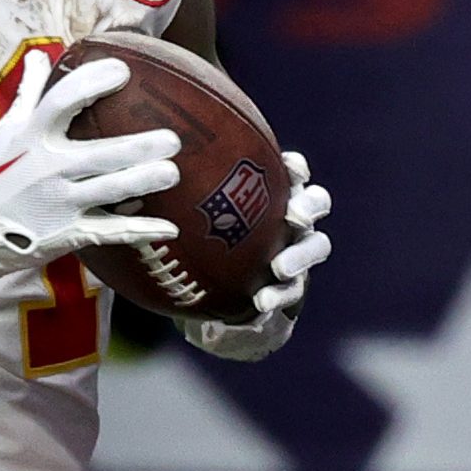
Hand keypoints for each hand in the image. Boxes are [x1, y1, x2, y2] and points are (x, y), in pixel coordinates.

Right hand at [0, 48, 180, 277]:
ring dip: (142, 182)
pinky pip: (110, 231)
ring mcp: (60, 203)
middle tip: (172, 139)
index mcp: (33, 137)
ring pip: (109, 191)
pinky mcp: (70, 234)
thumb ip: (29, 93)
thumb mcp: (6, 131)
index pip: (61, 102)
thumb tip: (39, 54)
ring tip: (172, 172)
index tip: (122, 71)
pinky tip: (169, 227)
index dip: (91, 84)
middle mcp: (48, 168)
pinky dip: (140, 231)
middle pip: (98, 154)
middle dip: (135, 148)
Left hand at [181, 153, 332, 361]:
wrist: (217, 291)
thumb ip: (188, 194)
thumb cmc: (206, 240)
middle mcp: (292, 218)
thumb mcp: (196, 215)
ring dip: (300, 256)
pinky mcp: (293, 286)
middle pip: (317, 203)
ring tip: (279, 267)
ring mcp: (297, 251)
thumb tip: (153, 168)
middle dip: (311, 206)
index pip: (293, 172)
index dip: (296, 168)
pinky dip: (278, 295)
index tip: (289, 168)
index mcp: (275, 193)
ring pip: (317, 246)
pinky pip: (292, 290)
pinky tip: (262, 302)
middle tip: (295, 215)